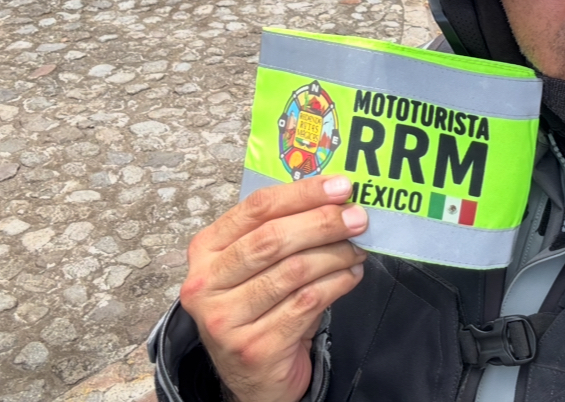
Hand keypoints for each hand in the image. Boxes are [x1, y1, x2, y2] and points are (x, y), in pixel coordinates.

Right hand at [179, 175, 367, 401]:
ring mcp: (226, 319)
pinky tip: (351, 275)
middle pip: (273, 239)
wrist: (251, 378)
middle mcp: (207, 283)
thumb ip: (281, 232)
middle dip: (323, 223)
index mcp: (206, 250)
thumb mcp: (255, 267)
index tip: (340, 186)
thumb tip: (337, 201)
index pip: (256, 209)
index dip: (302, 193)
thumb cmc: (258, 309)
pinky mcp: (254, 347)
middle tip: (358, 217)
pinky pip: (306, 304)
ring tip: (359, 248)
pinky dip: (336, 284)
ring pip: (293, 272)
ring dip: (335, 255)